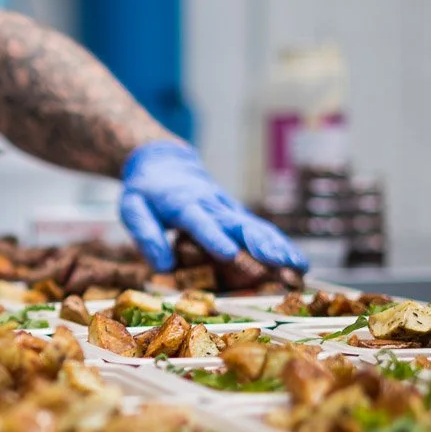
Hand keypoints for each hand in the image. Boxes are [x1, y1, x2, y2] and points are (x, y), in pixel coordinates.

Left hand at [120, 141, 306, 272]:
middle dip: (261, 244)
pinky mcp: (236, 216)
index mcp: (184, 204)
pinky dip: (280, 246)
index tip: (230, 254)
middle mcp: (212, 205)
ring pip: (257, 228)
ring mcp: (227, 209)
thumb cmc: (146, 191)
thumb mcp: (132, 208)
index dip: (214, 238)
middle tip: (280, 262)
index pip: (200, 222)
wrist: (163, 164)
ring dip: (279, 247)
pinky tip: (298, 264)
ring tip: (299, 267)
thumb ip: (146, 234)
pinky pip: (261, 232)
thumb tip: (164, 266)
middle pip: (239, 224)